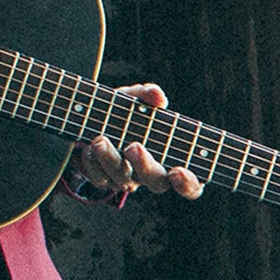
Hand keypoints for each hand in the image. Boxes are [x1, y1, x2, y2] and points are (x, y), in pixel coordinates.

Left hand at [74, 84, 203, 199]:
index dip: (188, 183)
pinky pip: (99, 178)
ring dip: (111, 160)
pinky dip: (93, 162)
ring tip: (99, 140)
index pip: (190, 183)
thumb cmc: (124, 110)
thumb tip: (158, 97)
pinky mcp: (103, 179)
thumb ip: (147, 95)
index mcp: (170, 158)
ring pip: (123, 180)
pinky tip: (88, 147)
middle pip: (156, 183)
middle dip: (145, 166)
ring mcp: (127, 179)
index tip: (178, 171)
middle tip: (133, 147)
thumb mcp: (134, 98)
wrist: (90, 117)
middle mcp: (151, 174)